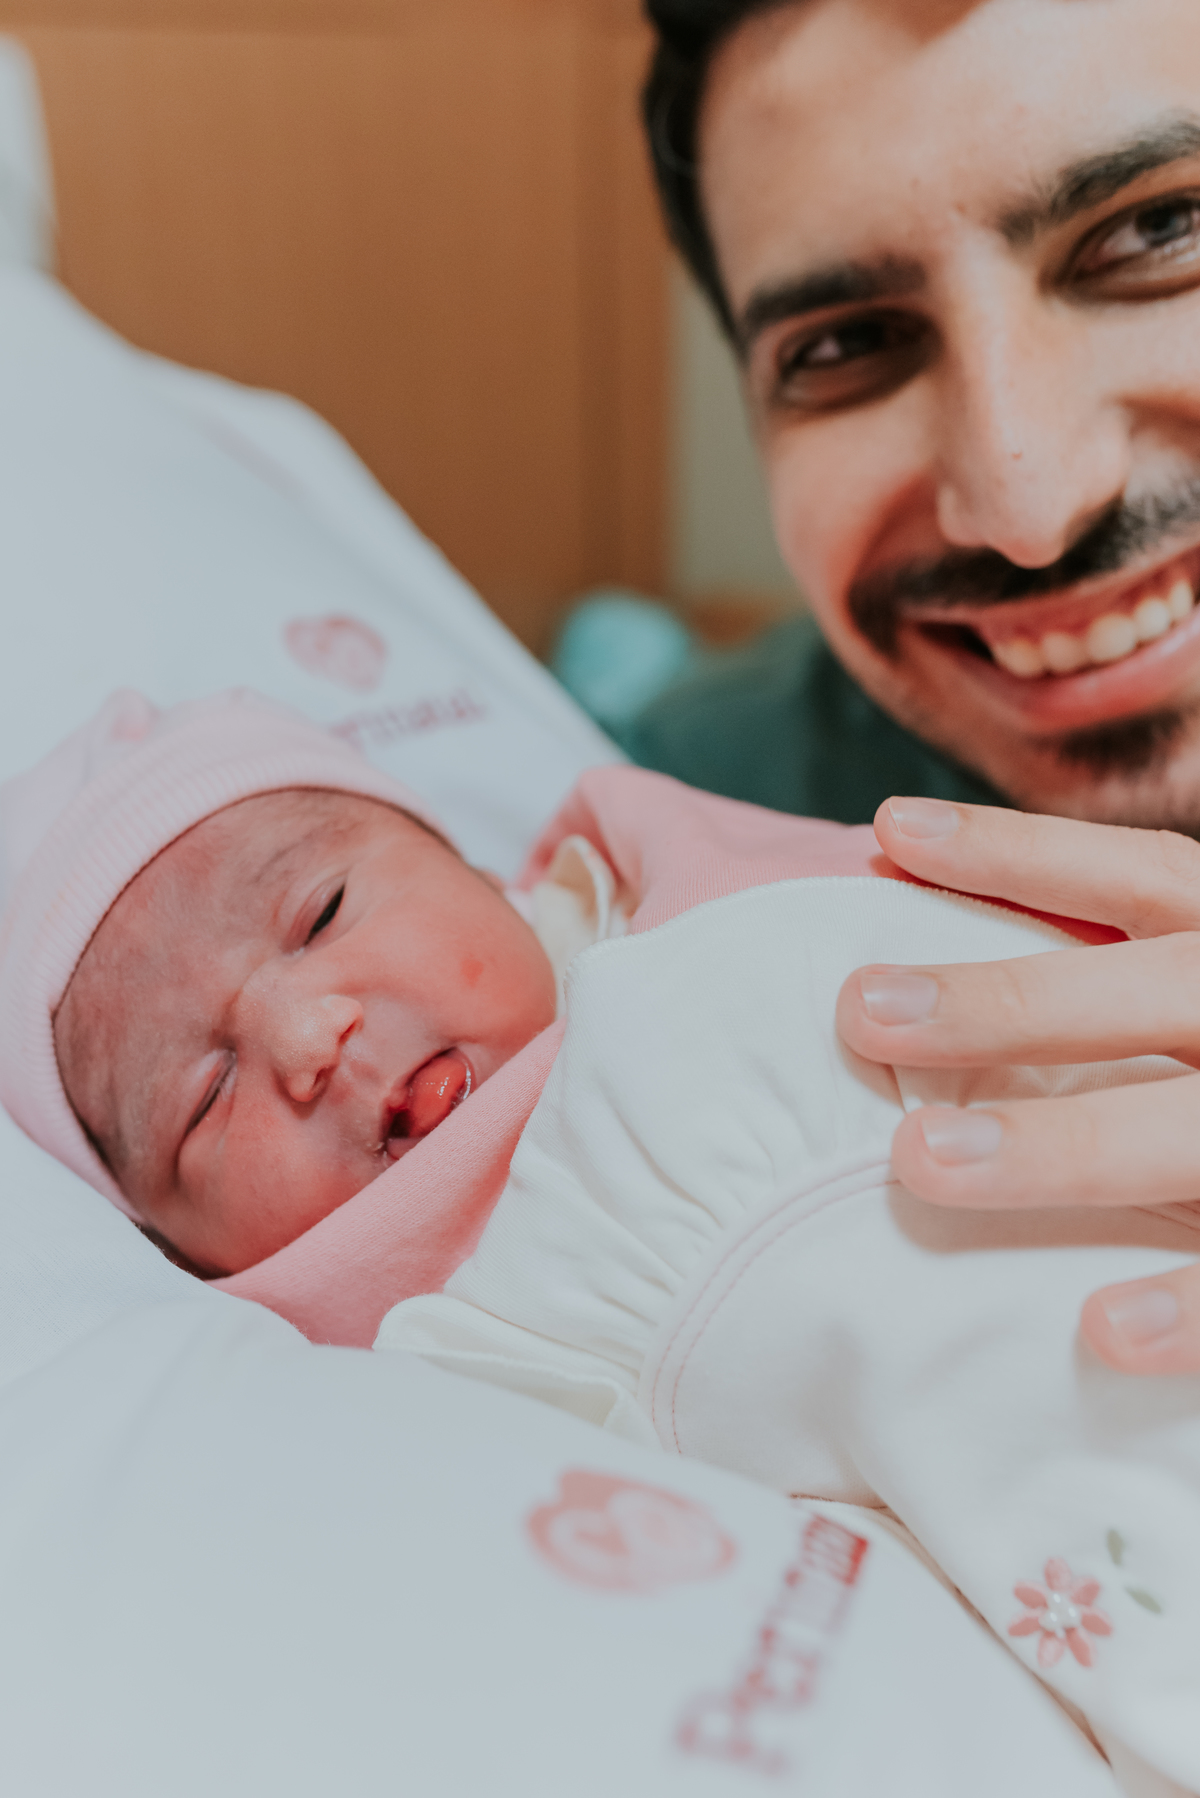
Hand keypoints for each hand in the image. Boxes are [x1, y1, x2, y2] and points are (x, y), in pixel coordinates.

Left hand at [836, 796, 1199, 1376]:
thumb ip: (1117, 972)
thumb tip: (916, 886)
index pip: (1150, 876)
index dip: (1024, 853)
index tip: (893, 832)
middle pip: (1158, 990)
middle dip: (1011, 1000)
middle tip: (862, 1009)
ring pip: (1193, 1133)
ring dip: (1065, 1144)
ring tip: (918, 1161)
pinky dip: (1190, 1308)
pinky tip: (1101, 1331)